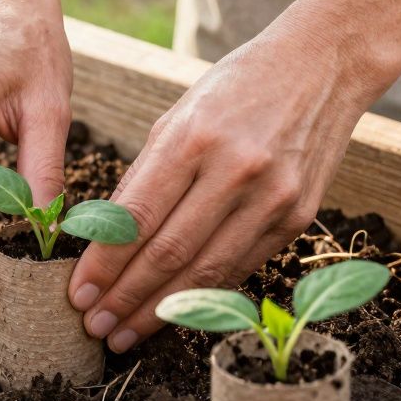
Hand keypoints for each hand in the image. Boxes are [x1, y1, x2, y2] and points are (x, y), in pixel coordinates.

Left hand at [68, 19, 390, 351]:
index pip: (137, 217)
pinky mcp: (298, 216)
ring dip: (161, 311)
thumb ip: (144, 176)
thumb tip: (104, 239)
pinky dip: (204, 294)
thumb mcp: (178, 115)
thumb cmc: (236, 87)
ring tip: (126, 333)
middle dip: (125, 298)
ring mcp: (272, 197)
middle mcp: (235, 170)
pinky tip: (175, 312)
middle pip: (169, 253)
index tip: (78, 293)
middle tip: (95, 327)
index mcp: (193, 138)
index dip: (104, 264)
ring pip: (206, 271)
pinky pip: (241, 265)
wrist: (322, 67)